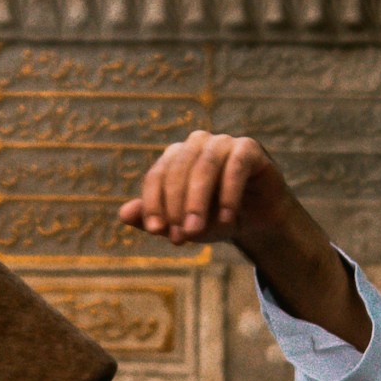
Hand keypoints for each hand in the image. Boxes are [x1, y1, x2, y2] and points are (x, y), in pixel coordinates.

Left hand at [120, 130, 293, 254]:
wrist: (256, 221)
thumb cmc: (213, 219)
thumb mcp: (182, 225)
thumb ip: (154, 219)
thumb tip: (123, 214)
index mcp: (174, 157)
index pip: (156, 176)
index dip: (153, 204)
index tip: (156, 231)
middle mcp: (196, 143)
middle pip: (178, 170)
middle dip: (175, 206)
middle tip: (180, 237)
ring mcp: (223, 142)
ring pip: (204, 166)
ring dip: (198, 201)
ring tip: (197, 232)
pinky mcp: (249, 148)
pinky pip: (235, 166)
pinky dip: (229, 194)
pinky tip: (226, 219)